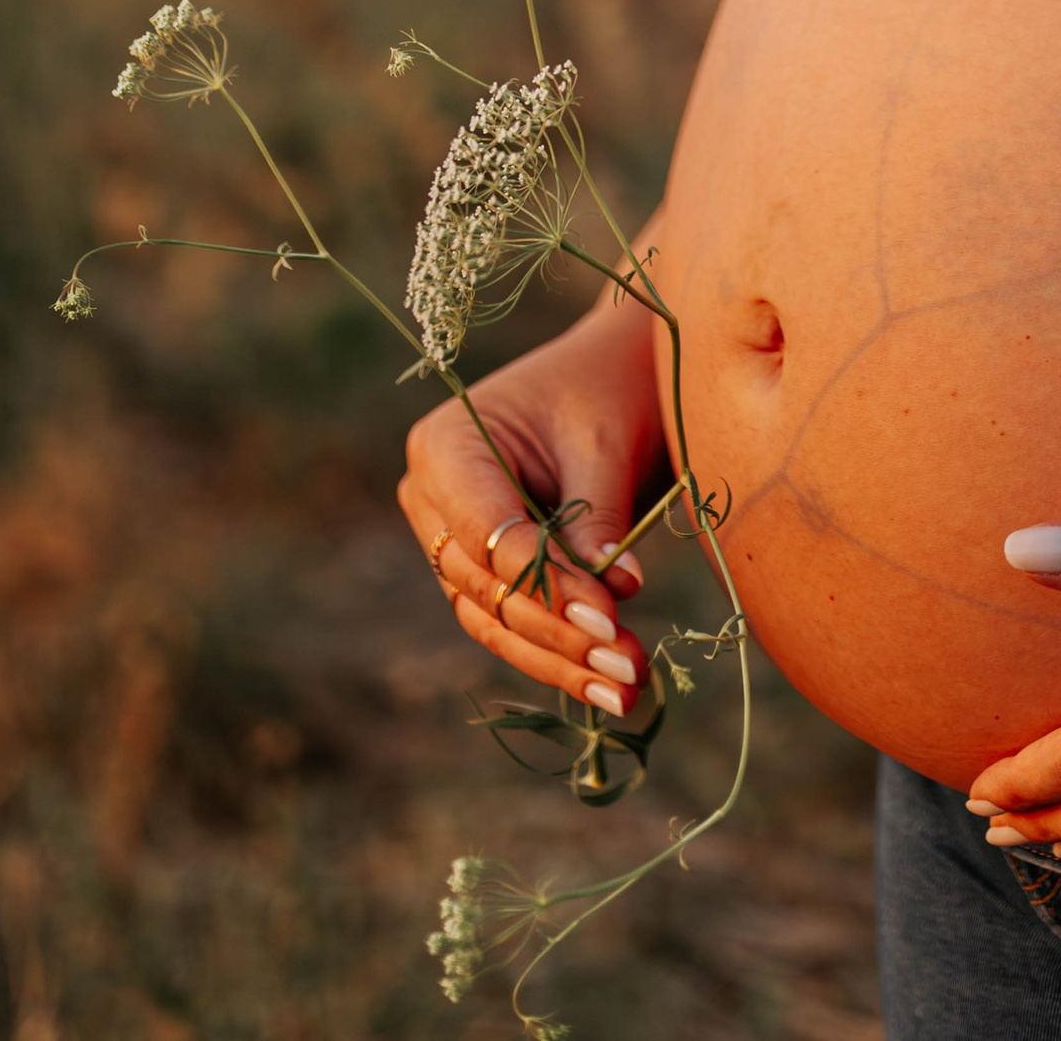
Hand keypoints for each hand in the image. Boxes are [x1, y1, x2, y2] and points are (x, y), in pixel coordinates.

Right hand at [396, 277, 667, 719]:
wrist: (617, 371)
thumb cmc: (609, 389)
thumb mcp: (605, 443)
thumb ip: (597, 516)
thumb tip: (614, 595)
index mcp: (445, 447)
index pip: (487, 533)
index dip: (544, 583)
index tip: (611, 615)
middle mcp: (432, 498)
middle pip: (488, 587)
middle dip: (560, 633)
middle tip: (628, 667)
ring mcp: (451, 540)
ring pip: (495, 620)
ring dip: (561, 661)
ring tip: (626, 690)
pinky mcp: (481, 572)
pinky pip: (511, 623)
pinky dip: (560, 654)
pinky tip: (610, 685)